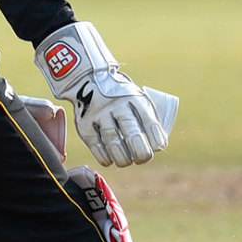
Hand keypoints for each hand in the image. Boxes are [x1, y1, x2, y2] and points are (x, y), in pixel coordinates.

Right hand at [34, 22, 177, 166]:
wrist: (87, 80)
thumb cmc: (120, 98)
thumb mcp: (136, 99)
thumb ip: (146, 119)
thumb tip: (157, 146)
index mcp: (134, 99)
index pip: (149, 121)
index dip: (156, 138)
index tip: (157, 147)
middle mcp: (116, 105)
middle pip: (131, 131)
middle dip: (141, 151)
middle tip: (142, 158)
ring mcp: (99, 113)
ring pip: (113, 140)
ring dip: (122, 157)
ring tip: (126, 161)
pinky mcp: (83, 122)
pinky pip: (95, 143)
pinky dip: (104, 156)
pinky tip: (110, 160)